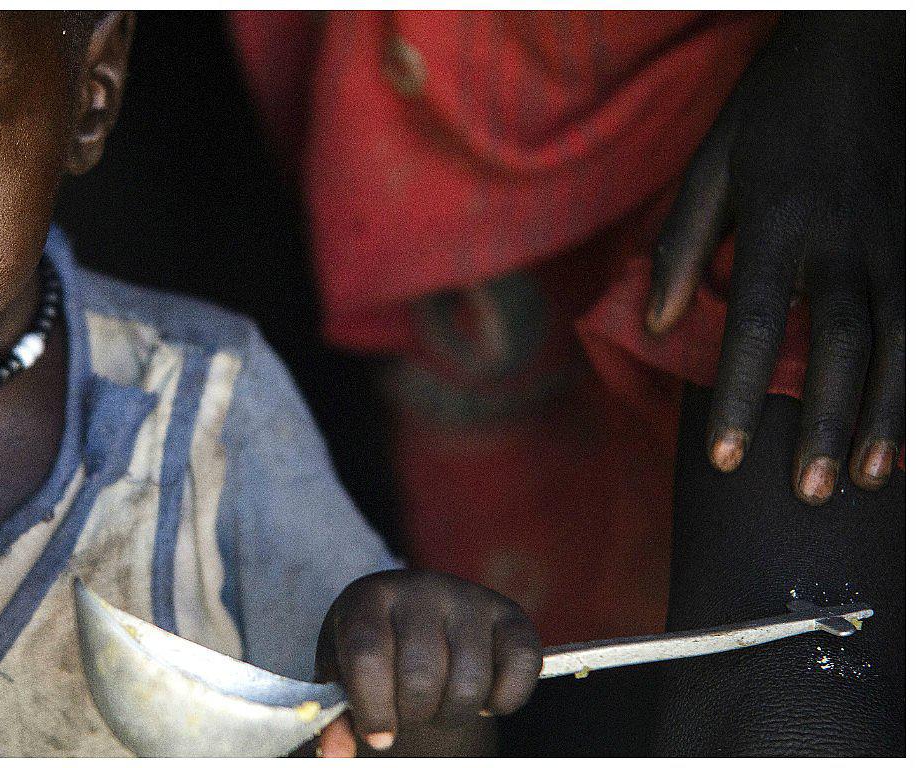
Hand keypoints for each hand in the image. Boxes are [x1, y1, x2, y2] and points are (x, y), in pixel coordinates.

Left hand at [314, 570, 540, 756]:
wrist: (413, 621)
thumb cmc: (374, 654)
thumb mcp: (344, 677)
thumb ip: (337, 716)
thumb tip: (334, 755)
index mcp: (367, 598)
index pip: (367, 655)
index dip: (373, 707)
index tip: (379, 737)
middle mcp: (420, 587)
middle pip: (421, 677)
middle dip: (415, 715)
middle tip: (411, 715)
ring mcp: (468, 597)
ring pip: (469, 682)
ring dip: (455, 712)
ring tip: (441, 704)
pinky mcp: (510, 614)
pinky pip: (520, 667)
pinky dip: (504, 700)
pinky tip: (482, 699)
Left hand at [645, 12, 902, 504]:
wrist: (868, 37)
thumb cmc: (778, 105)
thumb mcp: (714, 162)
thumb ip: (686, 243)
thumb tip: (662, 321)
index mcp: (778, 223)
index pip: (755, 327)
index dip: (740, 399)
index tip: (724, 461)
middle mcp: (844, 236)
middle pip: (835, 346)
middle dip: (822, 424)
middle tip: (807, 493)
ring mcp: (901, 232)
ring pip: (900, 338)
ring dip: (889, 414)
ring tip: (872, 479)